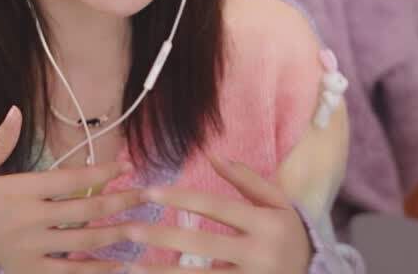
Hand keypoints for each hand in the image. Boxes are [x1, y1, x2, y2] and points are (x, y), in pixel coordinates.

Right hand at [0, 106, 140, 271]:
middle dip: (121, 199)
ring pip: (85, 240)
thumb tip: (16, 112)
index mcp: (20, 190)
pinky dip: (96, 269)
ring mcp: (33, 247)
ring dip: (117, 232)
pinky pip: (70, 272)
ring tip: (142, 227)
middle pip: (87, 208)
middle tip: (147, 194)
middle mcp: (31, 218)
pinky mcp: (30, 270)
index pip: (71, 178)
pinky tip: (118, 266)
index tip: (124, 166)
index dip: (102, 170)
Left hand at [124, 156, 310, 272]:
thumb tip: (212, 155)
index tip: (148, 191)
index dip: (180, 197)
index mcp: (266, 223)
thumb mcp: (278, 203)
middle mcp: (260, 254)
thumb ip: (246, 179)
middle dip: (162, 236)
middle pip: (202, 243)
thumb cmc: (289, 234)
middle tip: (128, 229)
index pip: (215, 206)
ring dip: (162, 273)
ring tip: (130, 267)